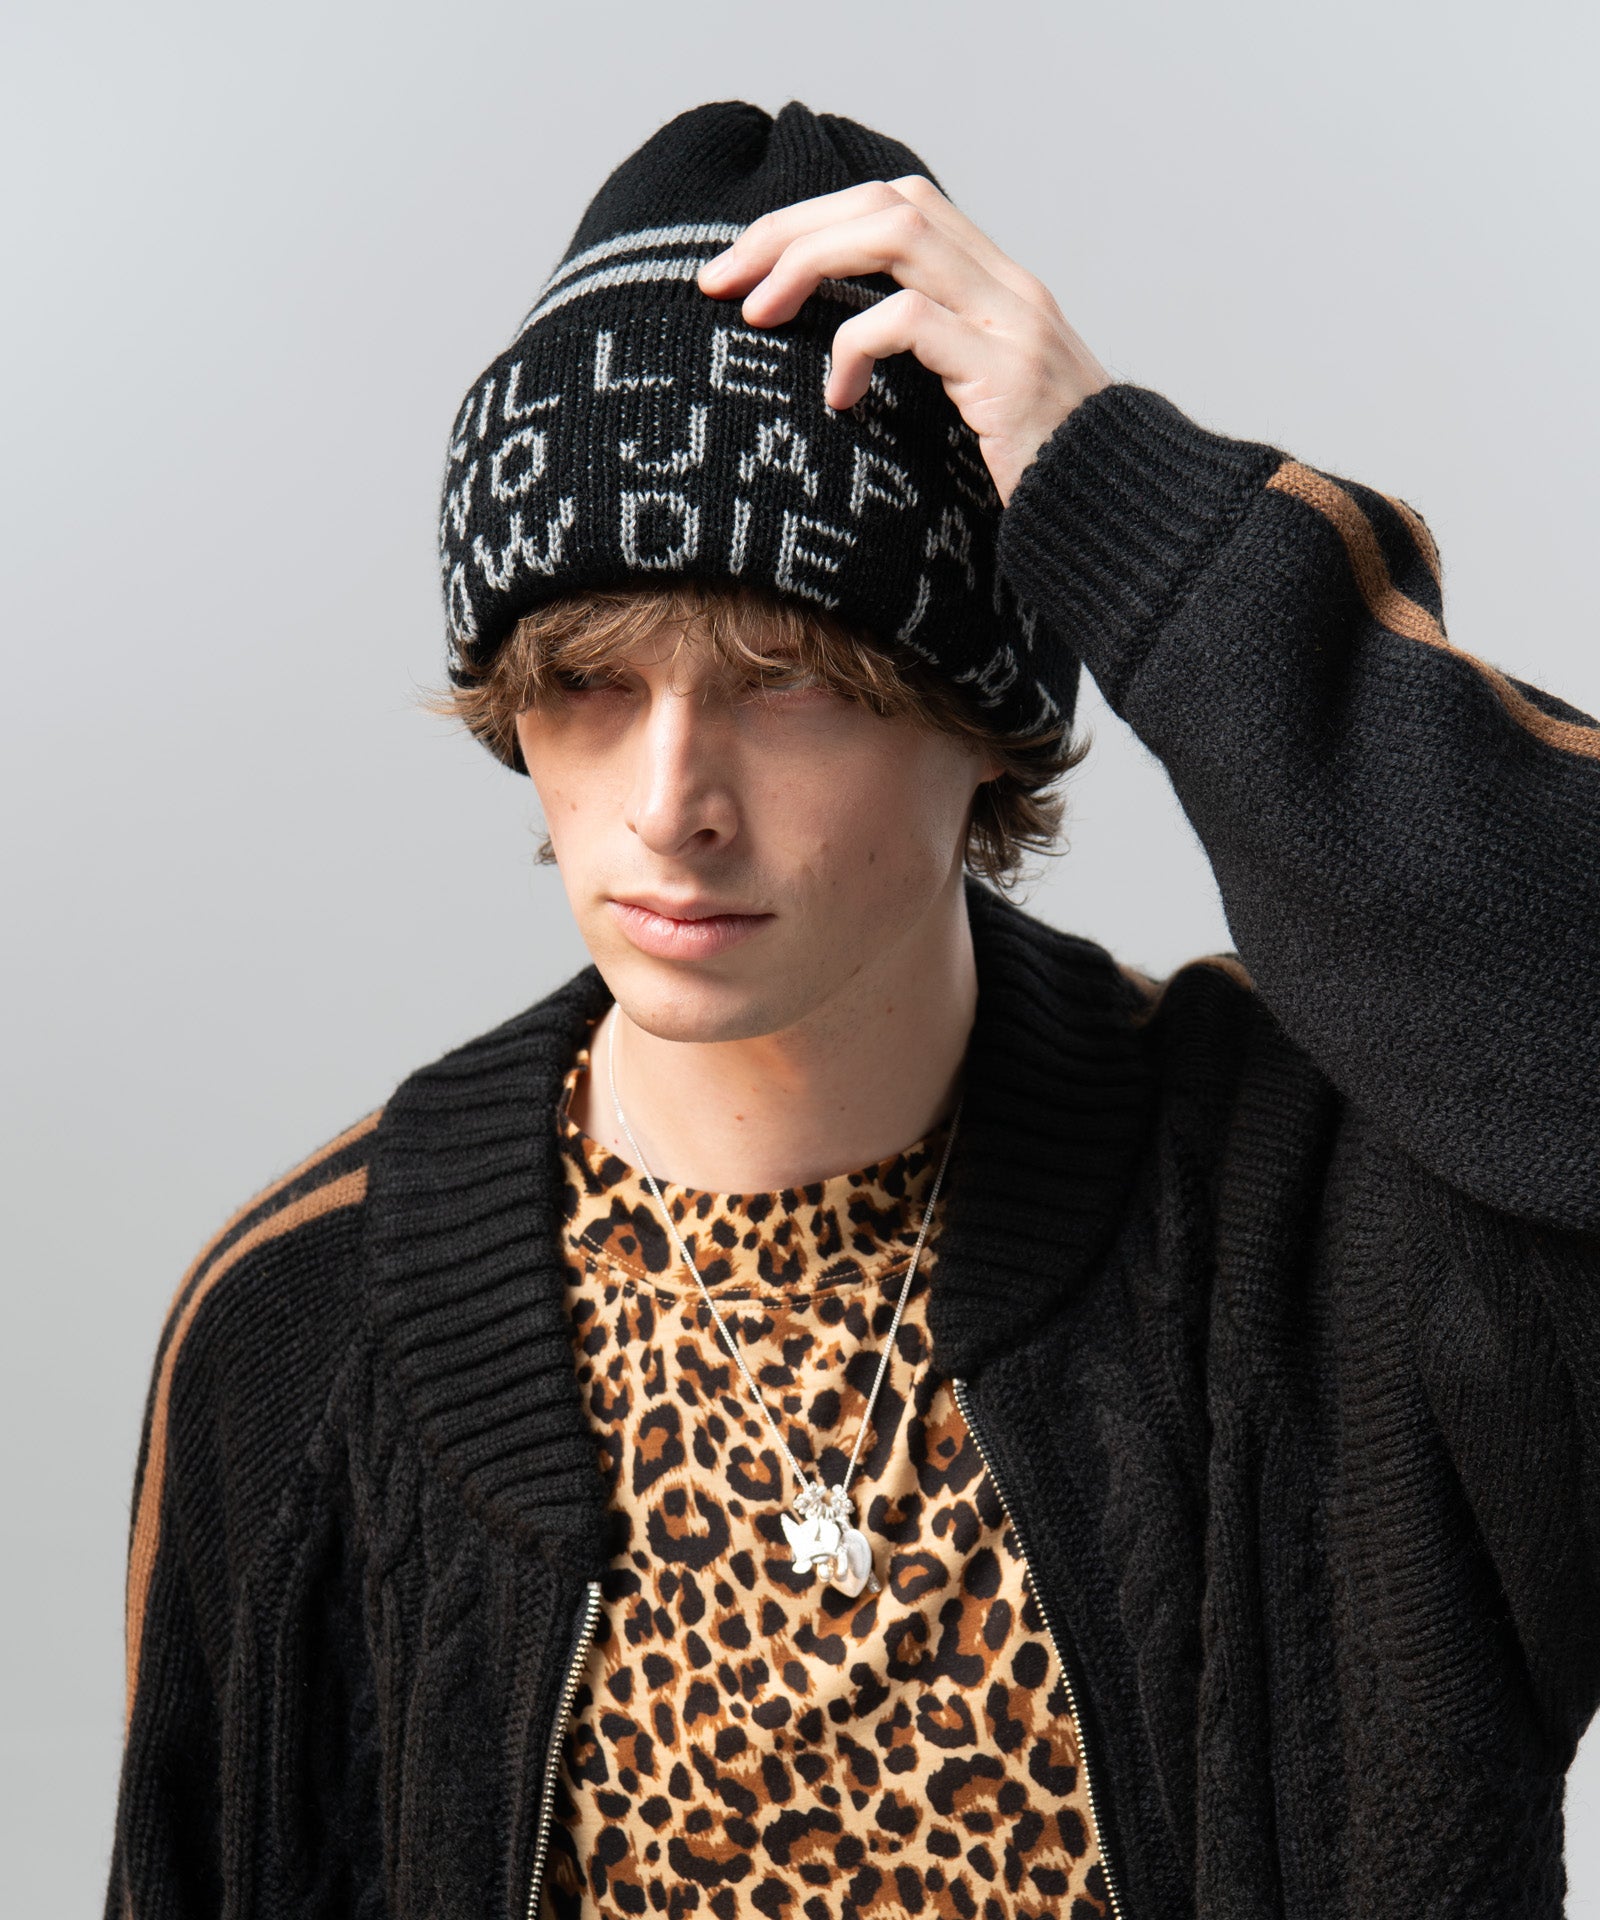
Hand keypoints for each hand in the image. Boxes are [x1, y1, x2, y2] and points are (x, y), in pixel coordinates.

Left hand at [696, 175, 1110, 506]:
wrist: (1117, 522)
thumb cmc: (1035, 480)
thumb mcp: (974, 406)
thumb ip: (928, 363)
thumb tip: (839, 358)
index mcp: (995, 285)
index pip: (896, 203)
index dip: (813, 220)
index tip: (745, 268)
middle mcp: (1007, 286)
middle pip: (887, 201)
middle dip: (791, 230)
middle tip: (721, 280)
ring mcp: (1011, 322)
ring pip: (896, 234)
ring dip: (809, 263)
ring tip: (758, 315)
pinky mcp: (1006, 372)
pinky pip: (909, 322)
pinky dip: (855, 348)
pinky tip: (840, 400)